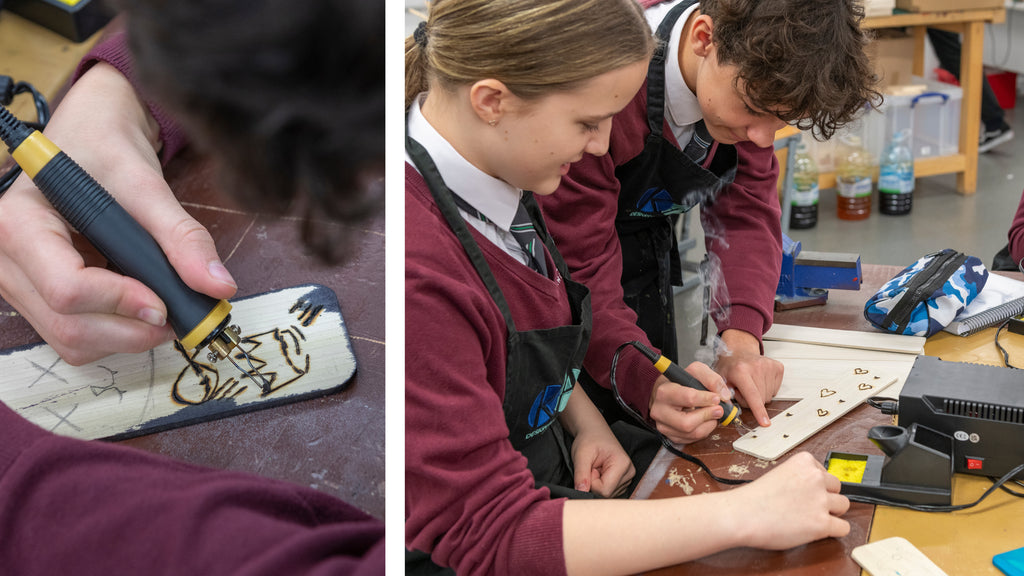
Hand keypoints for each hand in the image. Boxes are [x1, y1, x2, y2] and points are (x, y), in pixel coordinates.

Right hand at [0, 63, 235, 364]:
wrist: (92, 136)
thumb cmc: (106, 147)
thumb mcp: (145, 184)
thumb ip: (181, 236)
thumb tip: (218, 285)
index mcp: (19, 223)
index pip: (66, 287)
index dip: (122, 302)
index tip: (166, 302)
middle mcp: (8, 259)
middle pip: (69, 325)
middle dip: (132, 329)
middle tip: (179, 315)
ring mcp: (21, 283)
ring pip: (73, 341)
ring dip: (128, 336)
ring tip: (164, 306)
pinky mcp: (40, 298)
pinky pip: (76, 337)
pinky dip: (117, 332)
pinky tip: (140, 304)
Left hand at [571, 421, 635, 497]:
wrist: (593, 433)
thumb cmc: (588, 440)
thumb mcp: (580, 455)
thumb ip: (581, 475)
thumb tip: (581, 493)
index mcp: (622, 465)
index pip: (604, 491)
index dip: (591, 483)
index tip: (590, 468)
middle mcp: (629, 473)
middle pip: (607, 494)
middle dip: (594, 484)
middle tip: (592, 467)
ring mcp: (628, 478)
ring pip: (607, 494)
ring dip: (597, 484)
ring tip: (596, 468)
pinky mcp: (623, 481)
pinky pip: (609, 492)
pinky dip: (601, 485)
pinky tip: (600, 472)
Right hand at [648, 362, 730, 444]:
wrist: (668, 393)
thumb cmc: (682, 382)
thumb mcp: (696, 371)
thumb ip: (711, 379)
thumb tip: (723, 395)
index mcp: (664, 392)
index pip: (687, 398)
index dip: (706, 399)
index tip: (716, 398)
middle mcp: (660, 411)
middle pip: (687, 422)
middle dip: (707, 416)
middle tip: (718, 409)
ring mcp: (663, 425)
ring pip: (691, 433)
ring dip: (708, 424)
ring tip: (712, 414)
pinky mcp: (670, 436)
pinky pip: (692, 439)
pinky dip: (704, 430)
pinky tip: (705, 420)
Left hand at [715, 329, 782, 426]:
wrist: (740, 350)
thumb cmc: (730, 365)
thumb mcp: (719, 379)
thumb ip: (722, 394)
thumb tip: (727, 408)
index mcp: (741, 370)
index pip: (752, 395)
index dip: (758, 411)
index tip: (765, 422)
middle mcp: (757, 367)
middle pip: (761, 399)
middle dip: (751, 401)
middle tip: (742, 390)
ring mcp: (769, 366)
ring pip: (769, 396)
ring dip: (759, 395)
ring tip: (750, 384)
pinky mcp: (778, 367)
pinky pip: (775, 390)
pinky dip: (767, 389)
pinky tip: (759, 381)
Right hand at [732, 451, 850, 548]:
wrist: (743, 514)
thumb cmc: (754, 498)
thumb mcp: (779, 474)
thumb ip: (799, 477)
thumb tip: (814, 490)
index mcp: (804, 462)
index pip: (824, 472)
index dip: (816, 485)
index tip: (806, 492)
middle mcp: (815, 478)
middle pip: (837, 488)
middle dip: (826, 497)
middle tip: (810, 506)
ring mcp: (820, 500)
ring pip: (843, 506)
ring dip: (831, 513)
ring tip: (813, 518)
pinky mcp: (822, 523)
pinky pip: (843, 528)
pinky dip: (834, 531)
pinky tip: (820, 530)